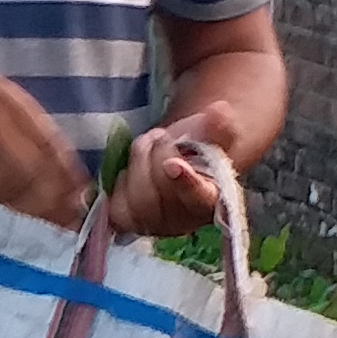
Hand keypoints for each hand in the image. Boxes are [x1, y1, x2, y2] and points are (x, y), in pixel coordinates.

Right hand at [0, 57, 90, 227]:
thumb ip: (19, 116)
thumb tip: (53, 154)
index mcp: (6, 98)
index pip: (51, 143)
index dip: (70, 173)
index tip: (83, 193)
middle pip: (38, 172)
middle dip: (59, 199)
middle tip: (72, 220)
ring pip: (14, 190)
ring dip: (36, 212)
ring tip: (53, 227)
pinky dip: (3, 210)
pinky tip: (16, 219)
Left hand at [101, 115, 240, 242]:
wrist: (178, 161)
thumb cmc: (199, 150)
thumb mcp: (214, 135)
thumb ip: (220, 126)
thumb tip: (218, 112)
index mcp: (212, 201)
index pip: (199, 198)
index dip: (185, 183)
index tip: (173, 164)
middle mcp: (185, 221)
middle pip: (161, 188)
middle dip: (159, 153)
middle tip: (164, 136)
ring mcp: (155, 225)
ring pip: (137, 196)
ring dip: (139, 160)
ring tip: (150, 145)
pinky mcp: (129, 221)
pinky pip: (116, 206)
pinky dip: (121, 181)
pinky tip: (131, 169)